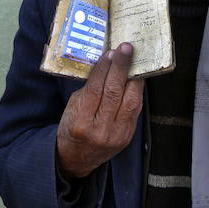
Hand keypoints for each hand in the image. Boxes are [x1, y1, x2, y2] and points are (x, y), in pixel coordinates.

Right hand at [56, 42, 143, 178]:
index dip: (104, 69)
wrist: (77, 158)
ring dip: (134, 78)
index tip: (110, 53)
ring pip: (130, 101)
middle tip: (127, 48)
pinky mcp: (127, 136)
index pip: (95, 90)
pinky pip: (135, 110)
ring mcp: (116, 135)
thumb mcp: (72, 107)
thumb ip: (89, 89)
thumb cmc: (71, 128)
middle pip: (114, 93)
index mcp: (81, 122)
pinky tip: (136, 79)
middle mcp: (100, 130)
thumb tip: (107, 65)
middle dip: (122, 68)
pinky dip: (136, 92)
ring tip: (135, 61)